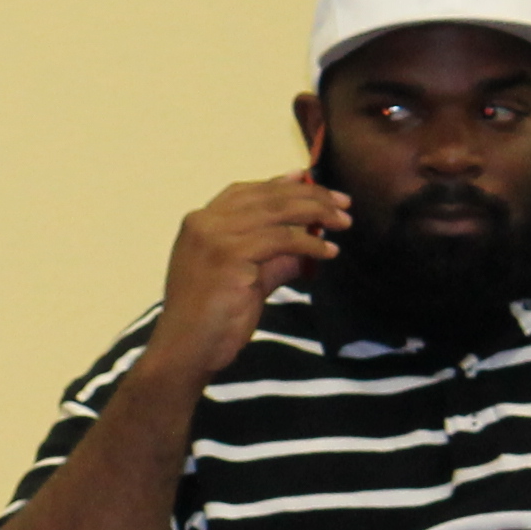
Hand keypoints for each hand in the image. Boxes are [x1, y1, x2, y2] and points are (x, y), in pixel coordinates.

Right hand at [143, 174, 352, 385]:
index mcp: (199, 223)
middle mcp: (204, 222)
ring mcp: (214, 236)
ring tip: (344, 223)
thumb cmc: (211, 320)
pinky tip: (328, 251)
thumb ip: (272, 258)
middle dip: (310, 195)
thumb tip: (308, 244)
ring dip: (318, 214)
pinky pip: (282, 239)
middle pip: (266, 196)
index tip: (309, 180)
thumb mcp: (245, 279)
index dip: (280, 183)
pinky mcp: (230, 254)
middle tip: (343, 202)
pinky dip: (310, 242)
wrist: (186, 349)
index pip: (245, 191)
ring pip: (278, 212)